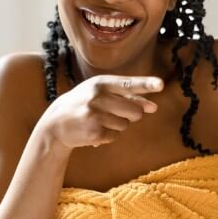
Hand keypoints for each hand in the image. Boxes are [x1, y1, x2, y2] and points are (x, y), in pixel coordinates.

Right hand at [37, 75, 162, 150]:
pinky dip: (109, 135)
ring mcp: (95, 115)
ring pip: (126, 124)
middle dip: (132, 114)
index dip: (146, 84)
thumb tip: (153, 107)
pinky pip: (115, 136)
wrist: (56, 122)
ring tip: (99, 120)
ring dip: (118, 125)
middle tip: (115, 112)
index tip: (161, 84)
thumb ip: (128, 97)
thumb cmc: (84, 103)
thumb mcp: (101, 93)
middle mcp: (97, 97)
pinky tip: (95, 129)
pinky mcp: (94, 132)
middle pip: (134, 111)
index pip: (128, 84)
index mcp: (101, 83)